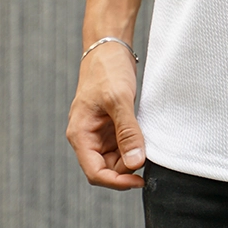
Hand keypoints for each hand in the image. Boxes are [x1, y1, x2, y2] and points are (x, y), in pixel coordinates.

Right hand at [66, 41, 145, 189]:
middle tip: (147, 154)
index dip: (116, 181)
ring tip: (146, 141)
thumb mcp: (119, 100)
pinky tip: (144, 135)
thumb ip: (127, 132)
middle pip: (106, 168)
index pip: (95, 172)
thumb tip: (136, 163)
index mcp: (80, 134)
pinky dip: (133, 144)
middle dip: (126, 167)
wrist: (109, 46)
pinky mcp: (110, 124)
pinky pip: (121, 144)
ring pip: (115, 158)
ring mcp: (99, 131)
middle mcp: (87, 136)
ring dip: (131, 155)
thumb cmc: (107, 69)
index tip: (139, 180)